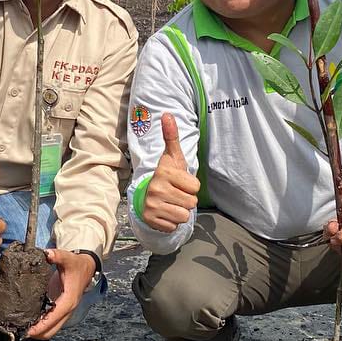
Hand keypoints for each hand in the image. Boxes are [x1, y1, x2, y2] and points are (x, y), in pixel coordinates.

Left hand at [28, 249, 96, 339]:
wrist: (85, 267)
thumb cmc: (76, 264)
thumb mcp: (68, 258)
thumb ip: (57, 255)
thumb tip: (47, 253)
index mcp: (69, 300)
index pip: (54, 317)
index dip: (42, 325)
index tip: (29, 330)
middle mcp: (67, 309)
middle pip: (52, 330)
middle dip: (37, 333)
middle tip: (20, 331)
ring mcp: (64, 312)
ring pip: (51, 329)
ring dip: (38, 331)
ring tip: (21, 328)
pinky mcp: (59, 310)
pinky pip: (50, 323)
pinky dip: (40, 325)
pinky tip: (27, 321)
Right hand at [140, 114, 200, 233]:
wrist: (147, 196)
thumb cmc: (167, 176)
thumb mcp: (172, 157)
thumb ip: (171, 136)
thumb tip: (168, 114)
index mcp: (164, 173)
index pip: (195, 187)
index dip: (190, 186)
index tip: (179, 182)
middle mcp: (156, 188)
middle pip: (191, 202)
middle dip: (186, 199)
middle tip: (175, 194)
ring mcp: (153, 205)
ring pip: (184, 215)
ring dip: (180, 211)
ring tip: (170, 203)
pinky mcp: (152, 220)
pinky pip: (175, 226)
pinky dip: (172, 222)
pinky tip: (165, 213)